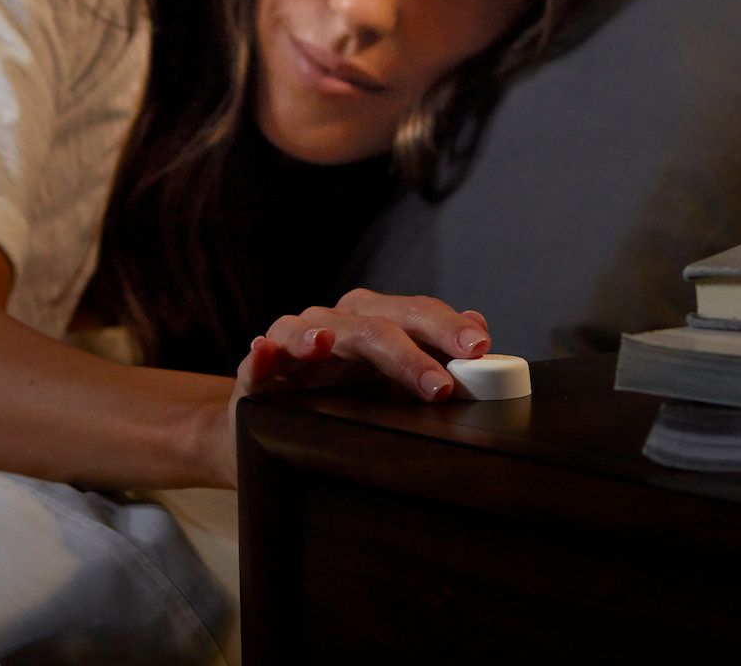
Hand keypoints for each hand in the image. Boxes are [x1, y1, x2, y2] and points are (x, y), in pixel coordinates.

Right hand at [208, 290, 493, 483]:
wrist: (274, 426)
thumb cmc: (342, 400)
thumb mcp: (391, 381)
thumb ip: (433, 356)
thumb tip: (481, 328)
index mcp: (374, 322)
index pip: (415, 314)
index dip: (447, 327)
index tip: (480, 348)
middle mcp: (337, 322)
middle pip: (374, 322)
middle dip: (408, 348)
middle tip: (440, 381)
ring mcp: (295, 342)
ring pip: (315, 330)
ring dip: (321, 337)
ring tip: (328, 344)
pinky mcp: (260, 372)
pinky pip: (260, 359)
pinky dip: (263, 354)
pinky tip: (265, 352)